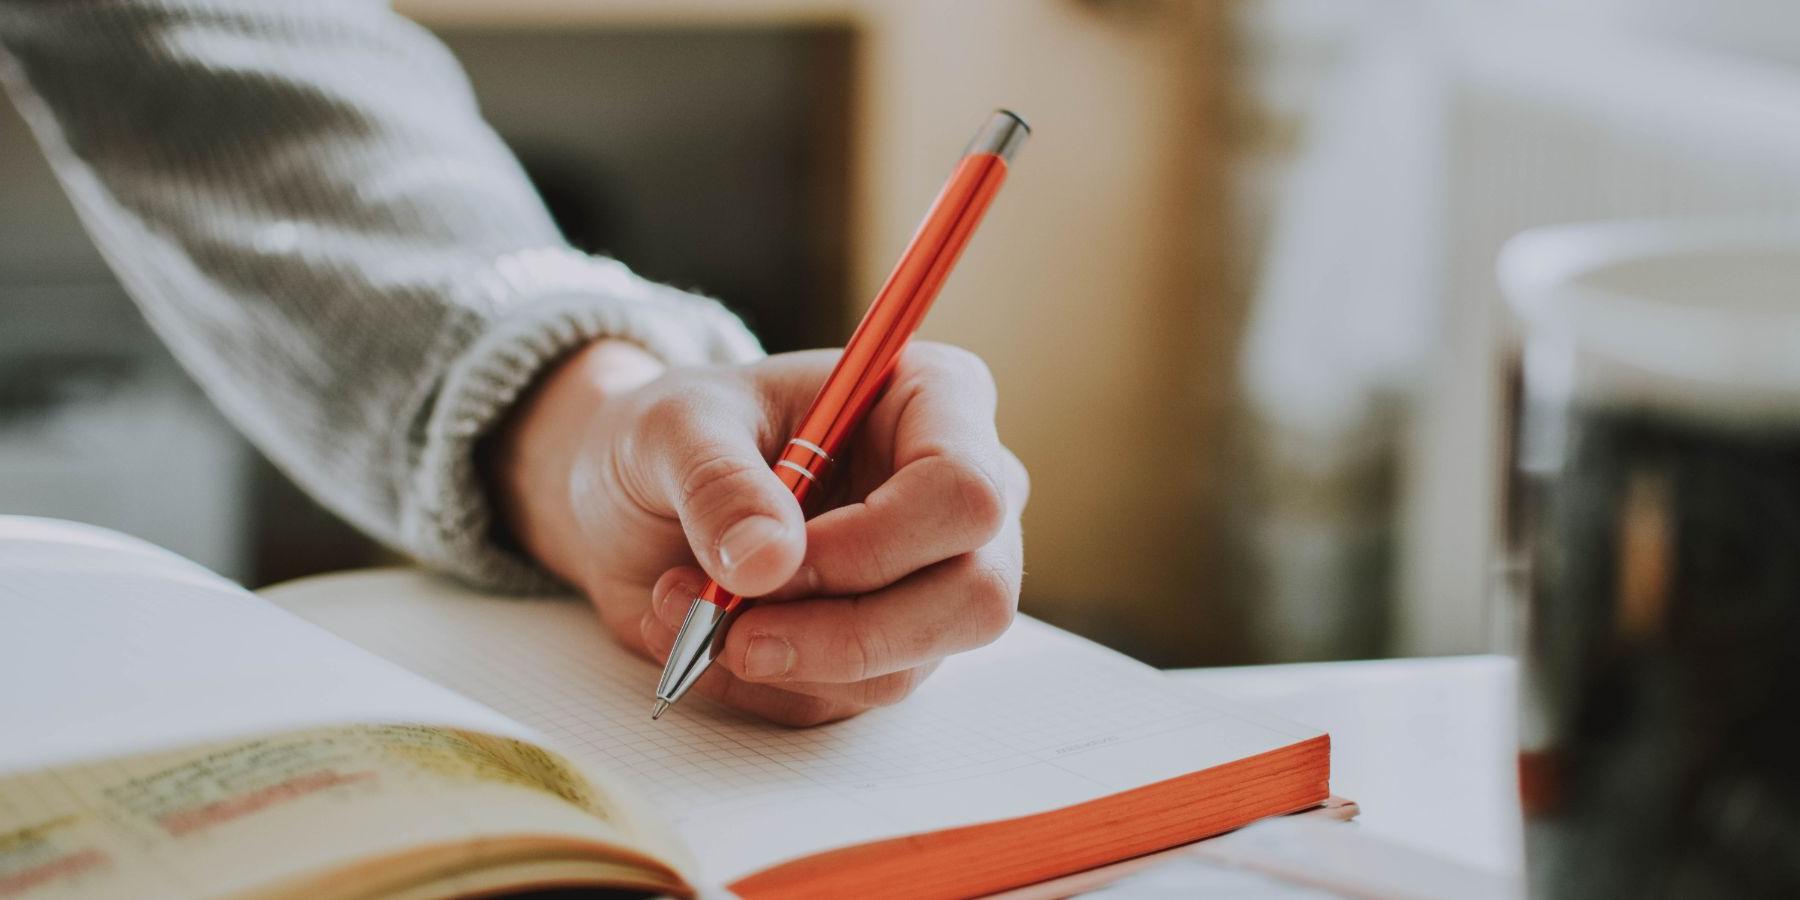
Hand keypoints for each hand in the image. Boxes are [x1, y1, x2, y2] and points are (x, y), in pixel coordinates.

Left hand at [489, 339, 1028, 724]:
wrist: (631, 498)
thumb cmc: (674, 436)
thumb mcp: (671, 429)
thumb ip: (718, 482)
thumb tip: (768, 563)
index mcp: (936, 401)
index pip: (965, 492)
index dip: (875, 545)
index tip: (769, 563)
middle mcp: (956, 497)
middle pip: (974, 596)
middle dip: (844, 633)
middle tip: (732, 631)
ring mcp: (935, 580)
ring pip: (909, 664)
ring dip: (783, 659)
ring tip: (682, 607)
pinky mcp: (891, 647)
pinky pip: (851, 699)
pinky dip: (764, 684)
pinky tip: (701, 635)